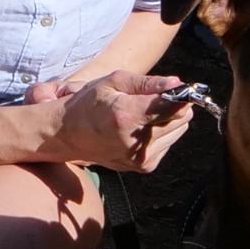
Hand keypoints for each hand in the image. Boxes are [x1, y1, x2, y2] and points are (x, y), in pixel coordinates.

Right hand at [38, 71, 196, 171]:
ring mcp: (140, 157)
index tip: (176, 88)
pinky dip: (159, 134)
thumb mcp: (114, 82)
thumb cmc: (89, 103)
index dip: (179, 94)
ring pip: (179, 131)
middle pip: (181, 118)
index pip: (173, 106)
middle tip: (154, 99)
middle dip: (174, 106)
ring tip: (142, 115)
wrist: (68, 134)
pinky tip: (139, 129)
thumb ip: (149, 83)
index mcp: (126, 115)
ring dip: (167, 120)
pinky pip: (168, 143)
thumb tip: (177, 84)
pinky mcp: (143, 166)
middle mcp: (135, 141)